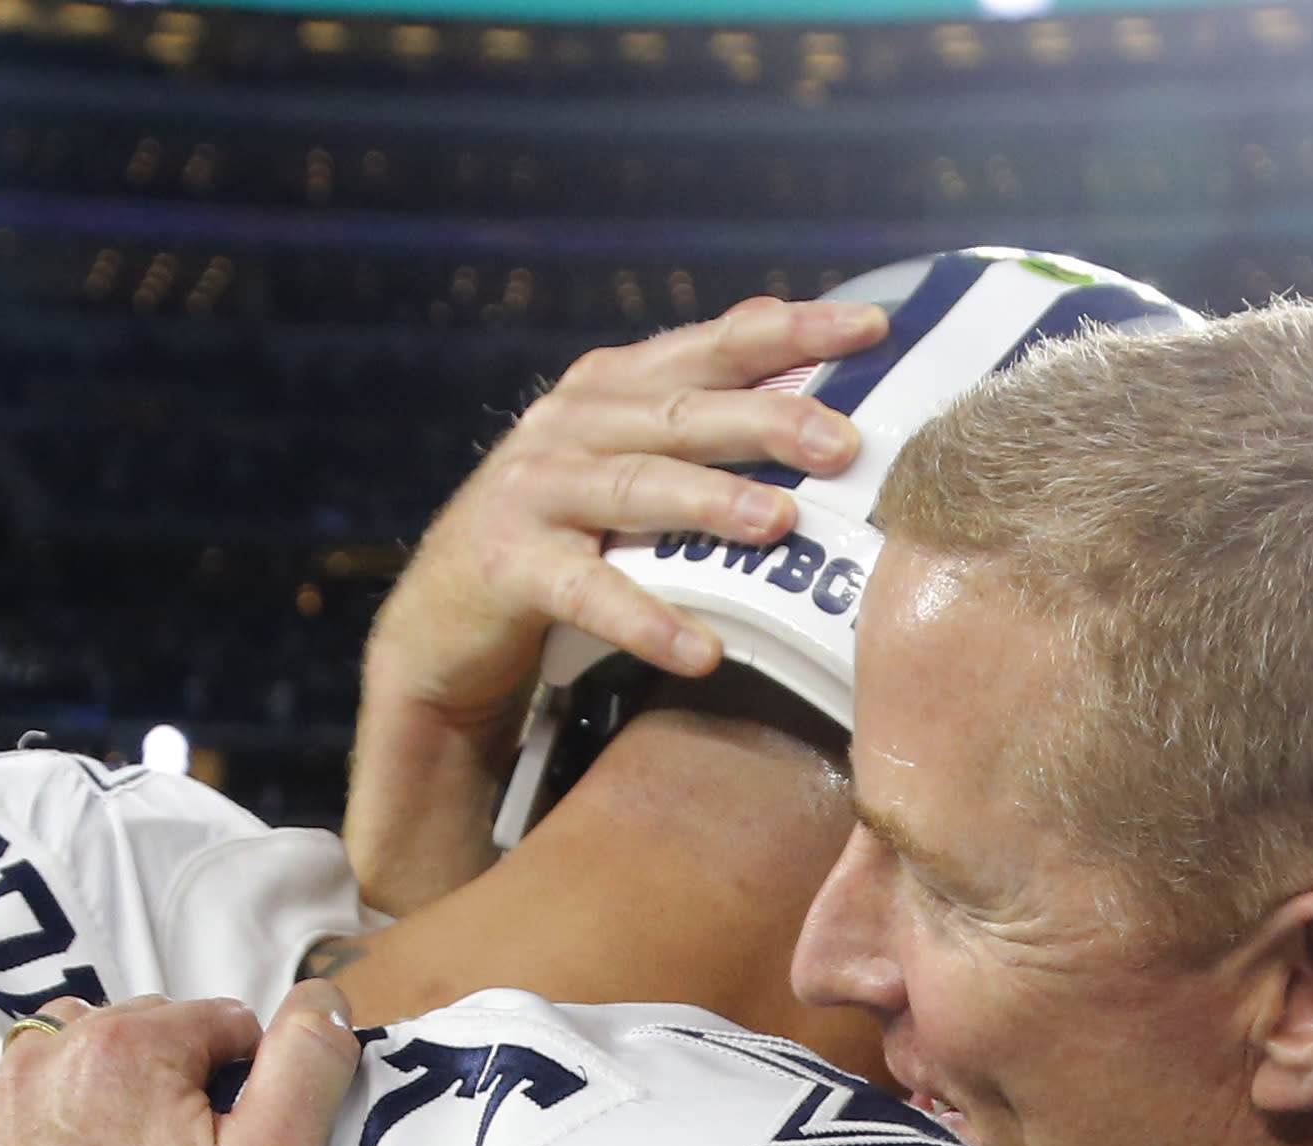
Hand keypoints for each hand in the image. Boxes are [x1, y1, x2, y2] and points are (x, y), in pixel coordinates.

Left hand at [0, 987, 364, 1145]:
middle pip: (132, 1030)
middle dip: (166, 1077)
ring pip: (49, 1047)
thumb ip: (307, 1068)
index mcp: (126, 1054)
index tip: (237, 1141)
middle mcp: (41, 1066)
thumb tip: (323, 1000)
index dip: (240, 1077)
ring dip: (88, 1074)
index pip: (211, 1023)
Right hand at [346, 294, 886, 912]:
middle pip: (682, 413)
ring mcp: (534, 491)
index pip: (712, 346)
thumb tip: (800, 372)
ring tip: (778, 523)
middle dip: (767, 421)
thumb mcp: (622, 465)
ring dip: (710, 503)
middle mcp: (570, 425)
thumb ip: (691, 421)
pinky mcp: (509, 566)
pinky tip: (700, 649)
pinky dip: (645, 619)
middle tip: (844, 443)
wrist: (442, 623)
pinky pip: (588, 591)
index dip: (790, 332)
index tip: (870, 328)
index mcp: (610, 389)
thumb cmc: (560, 540)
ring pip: (636, 487)